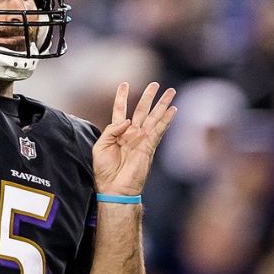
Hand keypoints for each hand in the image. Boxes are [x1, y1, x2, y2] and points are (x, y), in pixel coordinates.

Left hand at [92, 82, 177, 196]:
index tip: (124, 84)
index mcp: (117, 133)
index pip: (120, 110)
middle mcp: (131, 134)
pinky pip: (159, 130)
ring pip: (154, 117)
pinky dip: (166, 119)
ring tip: (170, 92)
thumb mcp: (100, 146)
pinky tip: (173, 110)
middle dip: (148, 96)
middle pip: (141, 110)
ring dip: (162, 104)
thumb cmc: (104, 171)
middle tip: (155, 84)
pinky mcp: (149, 146)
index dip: (122, 97)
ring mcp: (142, 139)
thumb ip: (111, 129)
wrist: (114, 188)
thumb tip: (128, 121)